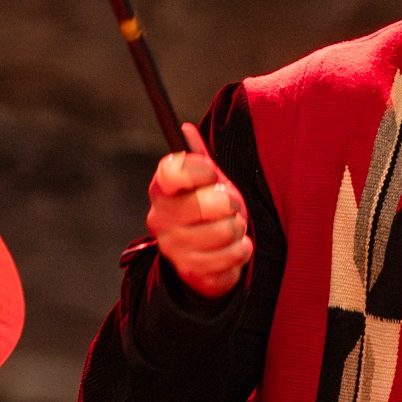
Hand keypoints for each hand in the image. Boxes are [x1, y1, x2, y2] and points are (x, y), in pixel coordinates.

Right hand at [147, 122, 252, 297]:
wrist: (207, 254)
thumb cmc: (208, 209)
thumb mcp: (207, 181)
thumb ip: (199, 159)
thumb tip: (186, 129)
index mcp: (162, 189)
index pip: (174, 170)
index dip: (200, 170)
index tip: (214, 174)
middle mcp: (160, 218)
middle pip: (207, 203)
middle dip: (231, 203)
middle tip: (231, 206)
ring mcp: (173, 248)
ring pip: (226, 230)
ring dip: (238, 228)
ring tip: (231, 227)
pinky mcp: (192, 272)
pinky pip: (233, 257)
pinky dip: (241, 250)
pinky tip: (233, 248)